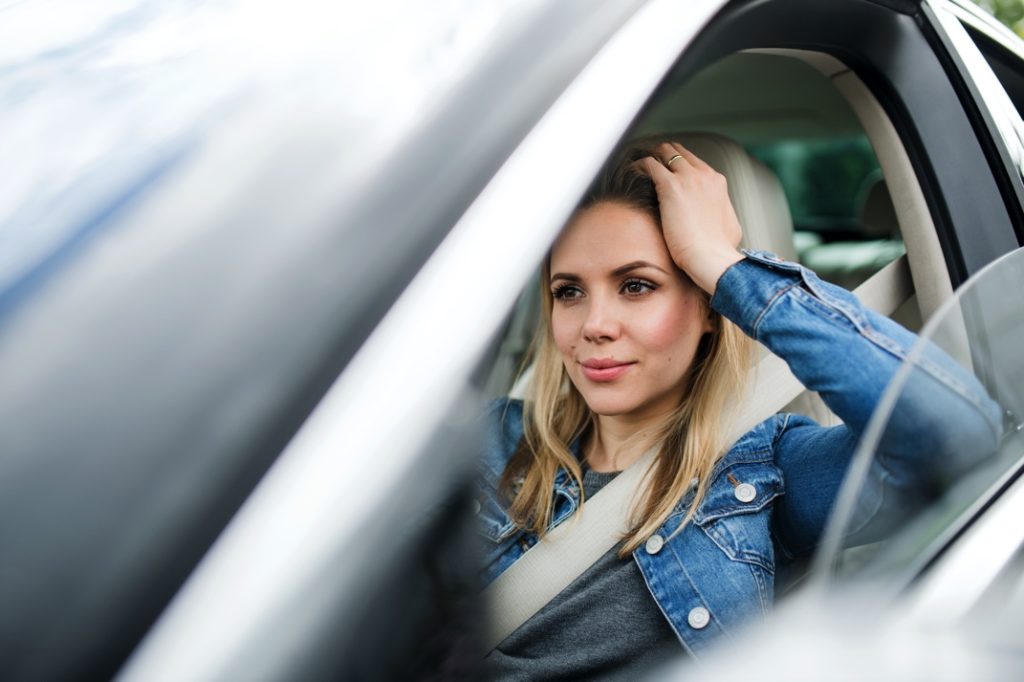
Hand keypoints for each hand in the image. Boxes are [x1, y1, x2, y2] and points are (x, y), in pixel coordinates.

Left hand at [637, 142, 743, 294]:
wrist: (711, 257)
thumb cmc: (719, 250)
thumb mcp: (728, 226)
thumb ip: (720, 213)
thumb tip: (716, 218)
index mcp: (716, 182)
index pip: (694, 162)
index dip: (677, 164)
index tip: (665, 170)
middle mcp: (704, 175)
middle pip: (679, 151)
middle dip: (662, 154)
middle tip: (648, 164)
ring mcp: (688, 177)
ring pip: (665, 151)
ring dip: (651, 156)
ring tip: (637, 166)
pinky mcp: (671, 185)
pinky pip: (649, 163)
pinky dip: (639, 165)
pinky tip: (631, 173)